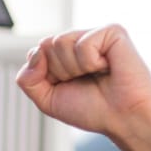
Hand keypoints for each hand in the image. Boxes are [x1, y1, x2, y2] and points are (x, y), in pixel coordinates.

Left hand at [14, 25, 150, 142]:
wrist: (123, 118)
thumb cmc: (92, 109)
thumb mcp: (47, 100)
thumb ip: (27, 79)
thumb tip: (35, 52)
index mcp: (64, 55)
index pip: (35, 53)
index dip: (45, 76)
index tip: (67, 86)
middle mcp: (78, 41)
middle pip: (46, 45)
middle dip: (59, 71)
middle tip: (84, 81)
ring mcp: (94, 34)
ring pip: (60, 43)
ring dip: (75, 68)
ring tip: (96, 74)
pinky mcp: (112, 31)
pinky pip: (83, 45)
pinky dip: (91, 63)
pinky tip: (107, 67)